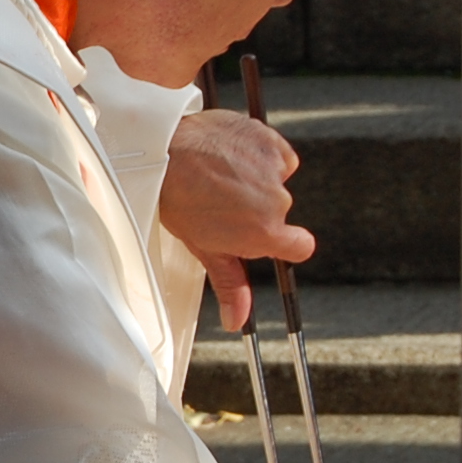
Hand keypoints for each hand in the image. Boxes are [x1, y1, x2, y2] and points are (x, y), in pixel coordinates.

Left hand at [161, 108, 314, 329]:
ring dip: (257, 178)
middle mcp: (277, 202)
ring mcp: (274, 169)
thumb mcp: (204, 248)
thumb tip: (238, 322)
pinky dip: (258, 153)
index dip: (284, 241)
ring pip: (275, 180)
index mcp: (265, 233)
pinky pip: (274, 153)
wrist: (161, 154)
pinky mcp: (269, 141)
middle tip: (222, 200)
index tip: (263, 233)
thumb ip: (230, 285)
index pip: (301, 246)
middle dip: (257, 207)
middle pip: (280, 211)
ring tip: (220, 175)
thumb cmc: (177, 202)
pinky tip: (231, 155)